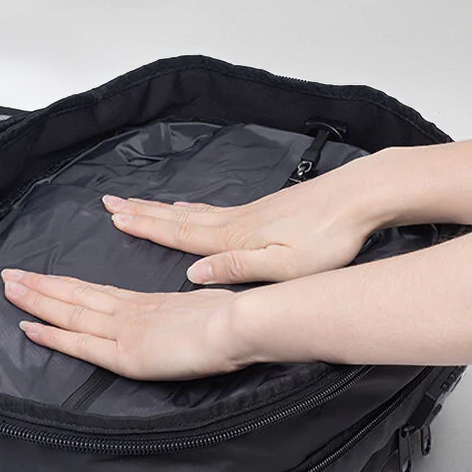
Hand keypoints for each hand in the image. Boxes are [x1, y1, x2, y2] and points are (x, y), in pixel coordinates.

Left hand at [0, 268, 248, 379]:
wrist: (241, 324)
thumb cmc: (235, 319)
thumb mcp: (208, 310)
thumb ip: (192, 314)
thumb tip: (193, 318)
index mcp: (149, 303)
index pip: (98, 292)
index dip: (67, 285)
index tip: (43, 276)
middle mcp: (130, 312)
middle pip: (75, 295)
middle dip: (40, 285)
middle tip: (8, 274)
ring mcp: (124, 330)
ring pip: (69, 312)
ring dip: (36, 300)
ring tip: (8, 288)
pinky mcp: (124, 352)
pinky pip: (78, 342)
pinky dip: (51, 335)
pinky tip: (28, 327)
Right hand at [101, 166, 377, 284]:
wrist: (360, 197)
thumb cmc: (328, 238)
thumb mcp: (283, 267)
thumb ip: (236, 269)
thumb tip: (193, 274)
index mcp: (234, 240)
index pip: (179, 234)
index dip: (145, 228)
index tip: (114, 218)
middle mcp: (235, 223)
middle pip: (179, 218)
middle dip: (143, 213)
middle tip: (111, 203)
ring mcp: (250, 213)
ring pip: (195, 212)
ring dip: (163, 210)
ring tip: (139, 205)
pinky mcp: (266, 210)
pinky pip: (216, 209)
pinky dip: (193, 208)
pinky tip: (192, 207)